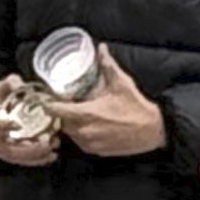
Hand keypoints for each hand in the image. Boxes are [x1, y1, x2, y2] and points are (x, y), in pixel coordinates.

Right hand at [0, 79, 58, 168]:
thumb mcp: (1, 88)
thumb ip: (9, 83)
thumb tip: (17, 83)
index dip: (3, 127)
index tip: (17, 124)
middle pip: (8, 149)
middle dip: (28, 149)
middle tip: (47, 143)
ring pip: (15, 158)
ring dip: (35, 157)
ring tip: (53, 151)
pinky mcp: (5, 155)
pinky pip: (19, 161)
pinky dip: (35, 161)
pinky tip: (49, 157)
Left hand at [52, 64, 167, 158]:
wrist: (153, 131)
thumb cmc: (137, 107)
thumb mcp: (121, 83)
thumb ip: (107, 65)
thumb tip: (101, 48)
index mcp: (86, 114)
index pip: (55, 110)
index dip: (49, 103)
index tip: (47, 98)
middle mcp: (84, 131)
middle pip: (61, 122)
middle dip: (62, 113)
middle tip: (67, 103)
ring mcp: (89, 143)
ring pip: (70, 134)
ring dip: (71, 124)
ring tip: (79, 113)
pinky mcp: (96, 151)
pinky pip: (80, 143)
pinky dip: (81, 134)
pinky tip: (90, 125)